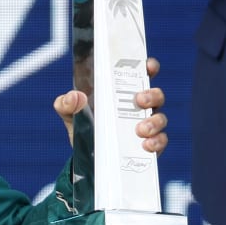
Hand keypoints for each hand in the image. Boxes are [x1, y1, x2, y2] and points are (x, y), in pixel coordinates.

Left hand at [53, 57, 168, 154]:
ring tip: (140, 129)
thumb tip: (74, 96)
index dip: (148, 67)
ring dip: (154, 122)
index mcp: (123, 92)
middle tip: (140, 100)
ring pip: (160, 118)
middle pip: (155, 95)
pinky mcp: (148, 144)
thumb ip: (66, 103)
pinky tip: (145, 145)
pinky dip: (156, 142)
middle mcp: (138, 107)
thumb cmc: (82, 126)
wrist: (85, 157)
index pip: (141, 74)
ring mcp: (146, 125)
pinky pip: (160, 141)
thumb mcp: (70, 113)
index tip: (148, 67)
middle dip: (152, 95)